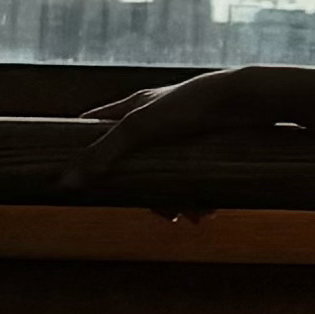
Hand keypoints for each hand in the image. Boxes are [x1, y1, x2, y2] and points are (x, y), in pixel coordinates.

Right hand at [60, 71, 280, 210]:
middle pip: (134, 162)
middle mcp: (156, 119)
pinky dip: (199, 195)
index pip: (95, 125)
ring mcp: (182, 132)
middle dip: (146, 192)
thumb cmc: (191, 105)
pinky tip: (207, 210)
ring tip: (189, 215)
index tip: (74, 176)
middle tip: (158, 212)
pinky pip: (195, 176)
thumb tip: (66, 183)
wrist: (248, 98)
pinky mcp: (206, 144)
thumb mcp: (140, 130)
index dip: (82, 148)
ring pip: (167, 174)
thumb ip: (104, 155)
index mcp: (134, 108)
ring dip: (177, 199)